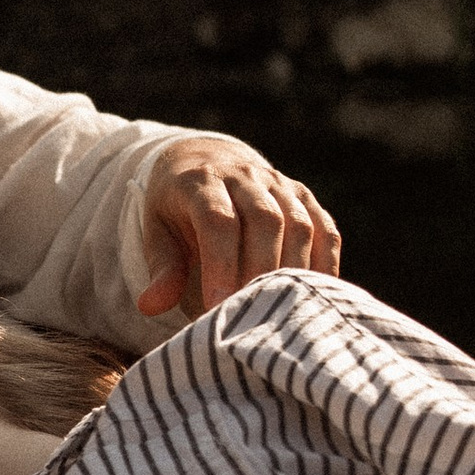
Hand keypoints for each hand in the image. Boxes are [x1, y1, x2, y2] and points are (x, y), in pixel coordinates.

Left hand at [138, 137, 339, 317]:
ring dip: (293, 271)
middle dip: (259, 270)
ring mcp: (279, 184)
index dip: (220, 263)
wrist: (208, 161)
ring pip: (298, 224)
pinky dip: (324, 264)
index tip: (216, 305)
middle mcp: (245, 176)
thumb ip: (162, 267)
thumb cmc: (178, 209)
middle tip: (250, 314)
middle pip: (265, 220)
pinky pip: (324, 229)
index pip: (218, 220)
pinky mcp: (304, 198)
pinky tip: (313, 297)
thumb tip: (150, 306)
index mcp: (201, 181)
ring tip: (279, 313)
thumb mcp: (158, 231)